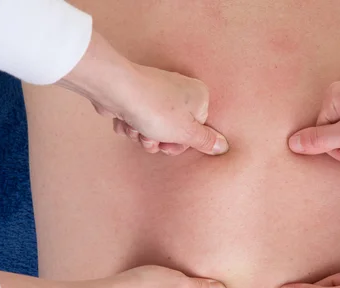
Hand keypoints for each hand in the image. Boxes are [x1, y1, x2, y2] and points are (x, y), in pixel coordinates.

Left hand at [58, 31, 228, 155]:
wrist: (116, 89)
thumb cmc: (156, 109)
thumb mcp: (187, 132)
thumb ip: (206, 141)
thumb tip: (223, 146)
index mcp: (198, 96)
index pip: (197, 129)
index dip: (181, 143)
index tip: (169, 146)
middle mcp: (179, 90)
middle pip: (173, 130)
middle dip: (158, 141)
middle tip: (151, 139)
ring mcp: (156, 91)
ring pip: (152, 127)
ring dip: (142, 135)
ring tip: (136, 128)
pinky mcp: (135, 95)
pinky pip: (136, 118)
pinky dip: (129, 124)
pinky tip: (125, 121)